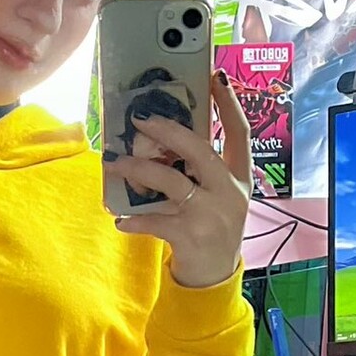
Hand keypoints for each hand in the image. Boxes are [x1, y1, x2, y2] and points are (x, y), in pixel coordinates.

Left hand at [103, 69, 251, 287]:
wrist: (214, 277)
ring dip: (138, 170)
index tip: (215, 77)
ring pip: (171, 181)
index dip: (230, 104)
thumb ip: (202, 171)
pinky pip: (155, 221)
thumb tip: (165, 138)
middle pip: (200, 150)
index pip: (241, 133)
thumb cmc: (211, 229)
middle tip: (141, 120)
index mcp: (240, 178)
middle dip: (168, 131)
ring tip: (114, 164)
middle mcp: (230, 193)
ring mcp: (212, 215)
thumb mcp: (218, 197)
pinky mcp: (191, 236)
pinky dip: (134, 220)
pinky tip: (119, 220)